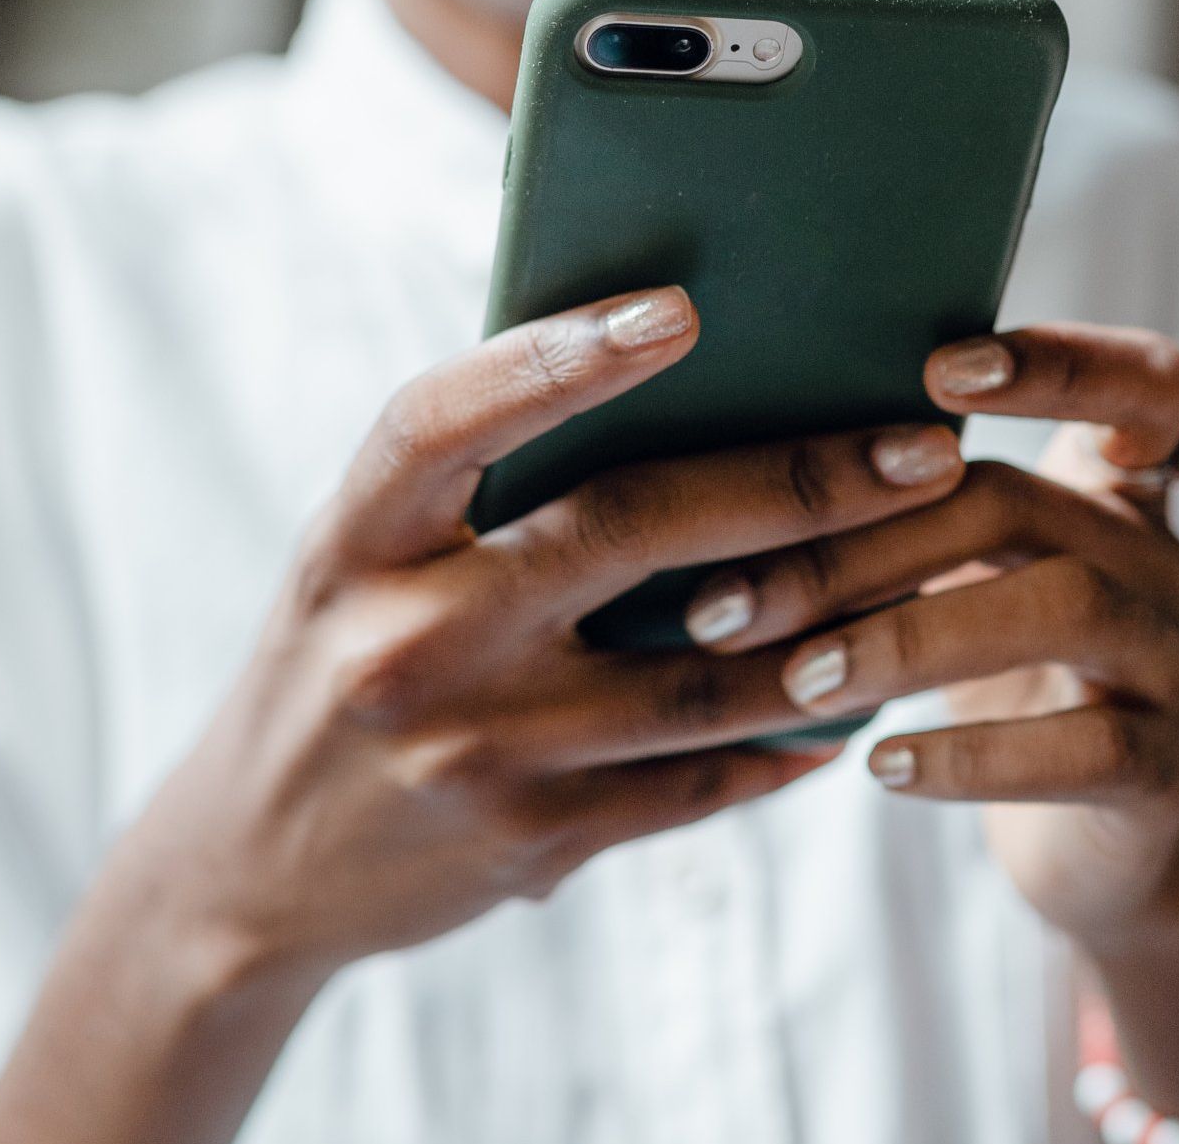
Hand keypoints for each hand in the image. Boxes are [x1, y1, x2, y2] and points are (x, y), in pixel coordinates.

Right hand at [107, 284, 972, 994]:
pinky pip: (693, 785)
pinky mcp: (528, 844)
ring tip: (931, 562)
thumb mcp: (361, 560)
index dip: (558, 357)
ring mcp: (470, 754)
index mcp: (354, 542)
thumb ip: (475, 488)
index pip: (447, 422)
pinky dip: (785, 740)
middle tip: (921, 448)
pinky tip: (855, 701)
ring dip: (833, 620)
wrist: (246, 868)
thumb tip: (667, 386)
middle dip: (795, 483)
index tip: (683, 309)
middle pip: (625, 534)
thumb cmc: (334, 661)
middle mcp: (405, 642)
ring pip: (697, 677)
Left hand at [679, 322, 1178, 944]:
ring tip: (800, 682)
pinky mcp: (1170, 770)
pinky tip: (880, 765)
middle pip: (1019, 502)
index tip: (937, 369)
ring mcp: (1175, 660)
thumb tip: (713, 458)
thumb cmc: (978, 672)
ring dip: (909, 639)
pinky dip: (973, 756)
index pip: (1140, 381)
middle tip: (729, 603)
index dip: (1059, 361)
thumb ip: (889, 505)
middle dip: (860, 544)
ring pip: (1065, 608)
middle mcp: (1154, 556)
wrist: (1077, 839)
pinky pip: (1088, 749)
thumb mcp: (946, 572)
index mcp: (1106, 486)